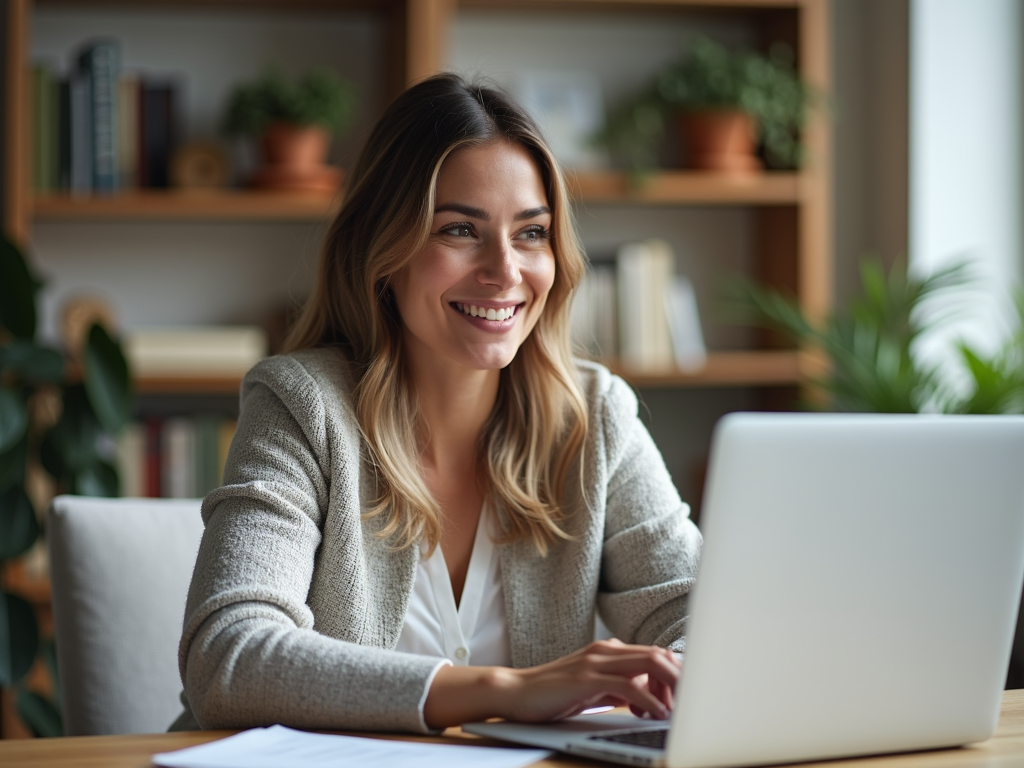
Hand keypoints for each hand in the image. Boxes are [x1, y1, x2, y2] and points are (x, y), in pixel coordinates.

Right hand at [498, 639, 679, 721]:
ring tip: (681, 711)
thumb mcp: (594, 688)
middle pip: (659, 654)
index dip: (677, 675)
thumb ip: (620, 687)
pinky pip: (627, 685)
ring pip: (649, 663)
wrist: (516, 693)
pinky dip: (648, 700)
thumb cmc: (554, 694)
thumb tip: (649, 699)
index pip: (656, 654)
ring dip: (672, 687)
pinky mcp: (586, 678)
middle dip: (683, 679)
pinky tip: (656, 715)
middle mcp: (606, 650)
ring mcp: (596, 661)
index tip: (685, 700)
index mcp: (609, 650)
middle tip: (694, 704)